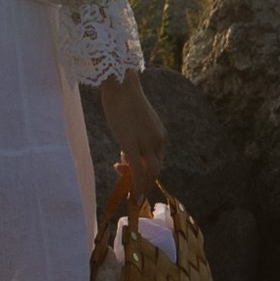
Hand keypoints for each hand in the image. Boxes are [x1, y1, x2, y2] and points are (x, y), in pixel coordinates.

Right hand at [100, 71, 167, 202]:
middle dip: (143, 181)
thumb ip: (134, 139)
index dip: (144, 172)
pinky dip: (137, 186)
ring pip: (150, 173)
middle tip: (126, 183)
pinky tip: (134, 197)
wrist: (119, 83)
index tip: (125, 169)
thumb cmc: (123, 99)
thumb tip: (126, 156)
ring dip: (142, 187)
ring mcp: (146, 143)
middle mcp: (158, 141)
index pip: (156, 161)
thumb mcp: (134, 123)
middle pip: (156, 170)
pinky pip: (137, 170)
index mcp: (160, 135)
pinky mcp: (132, 144)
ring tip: (132, 195)